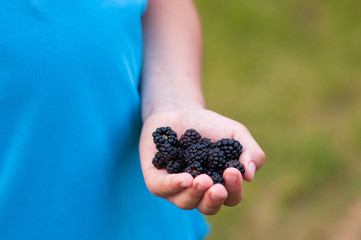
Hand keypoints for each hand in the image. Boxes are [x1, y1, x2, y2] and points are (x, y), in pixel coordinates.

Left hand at [139, 107, 264, 214]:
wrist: (179, 111)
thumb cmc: (210, 126)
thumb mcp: (236, 133)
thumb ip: (250, 151)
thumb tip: (250, 175)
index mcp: (219, 184)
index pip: (230, 196)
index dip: (234, 189)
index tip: (232, 172)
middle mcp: (198, 191)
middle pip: (208, 207)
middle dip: (214, 200)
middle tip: (217, 187)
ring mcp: (176, 188)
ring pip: (186, 202)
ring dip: (195, 193)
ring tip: (201, 179)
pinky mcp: (156, 180)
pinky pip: (163, 189)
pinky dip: (174, 185)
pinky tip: (184, 178)